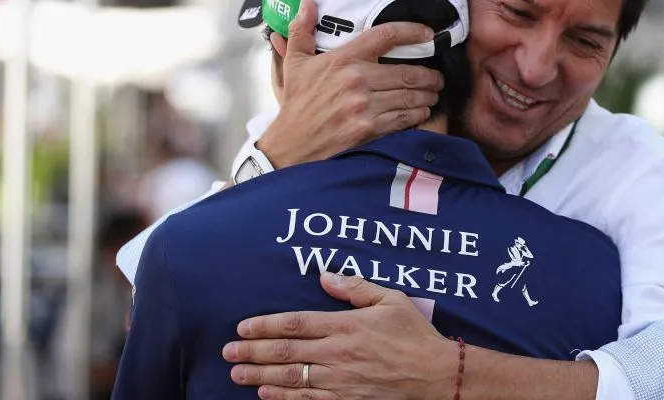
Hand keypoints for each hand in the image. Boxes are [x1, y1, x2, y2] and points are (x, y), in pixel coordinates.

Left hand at [223, 272, 457, 399]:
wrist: (436, 375)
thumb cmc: (414, 334)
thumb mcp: (390, 300)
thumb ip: (356, 287)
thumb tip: (325, 275)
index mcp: (346, 325)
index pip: (296, 323)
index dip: (265, 325)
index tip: (243, 326)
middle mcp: (338, 353)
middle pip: (286, 352)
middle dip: (252, 351)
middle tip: (228, 351)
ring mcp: (340, 380)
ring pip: (291, 377)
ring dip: (259, 374)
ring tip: (236, 372)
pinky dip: (283, 397)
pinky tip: (265, 392)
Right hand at [257, 0, 444, 167]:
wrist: (291, 144)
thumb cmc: (296, 102)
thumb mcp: (294, 63)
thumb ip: (302, 30)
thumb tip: (307, 1)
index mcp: (343, 59)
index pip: (385, 36)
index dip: (412, 31)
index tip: (428, 33)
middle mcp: (357, 80)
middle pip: (407, 72)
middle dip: (429, 75)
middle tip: (438, 77)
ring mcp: (364, 106)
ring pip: (409, 96)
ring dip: (427, 95)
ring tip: (433, 93)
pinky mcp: (368, 129)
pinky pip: (402, 119)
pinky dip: (417, 115)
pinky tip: (421, 112)